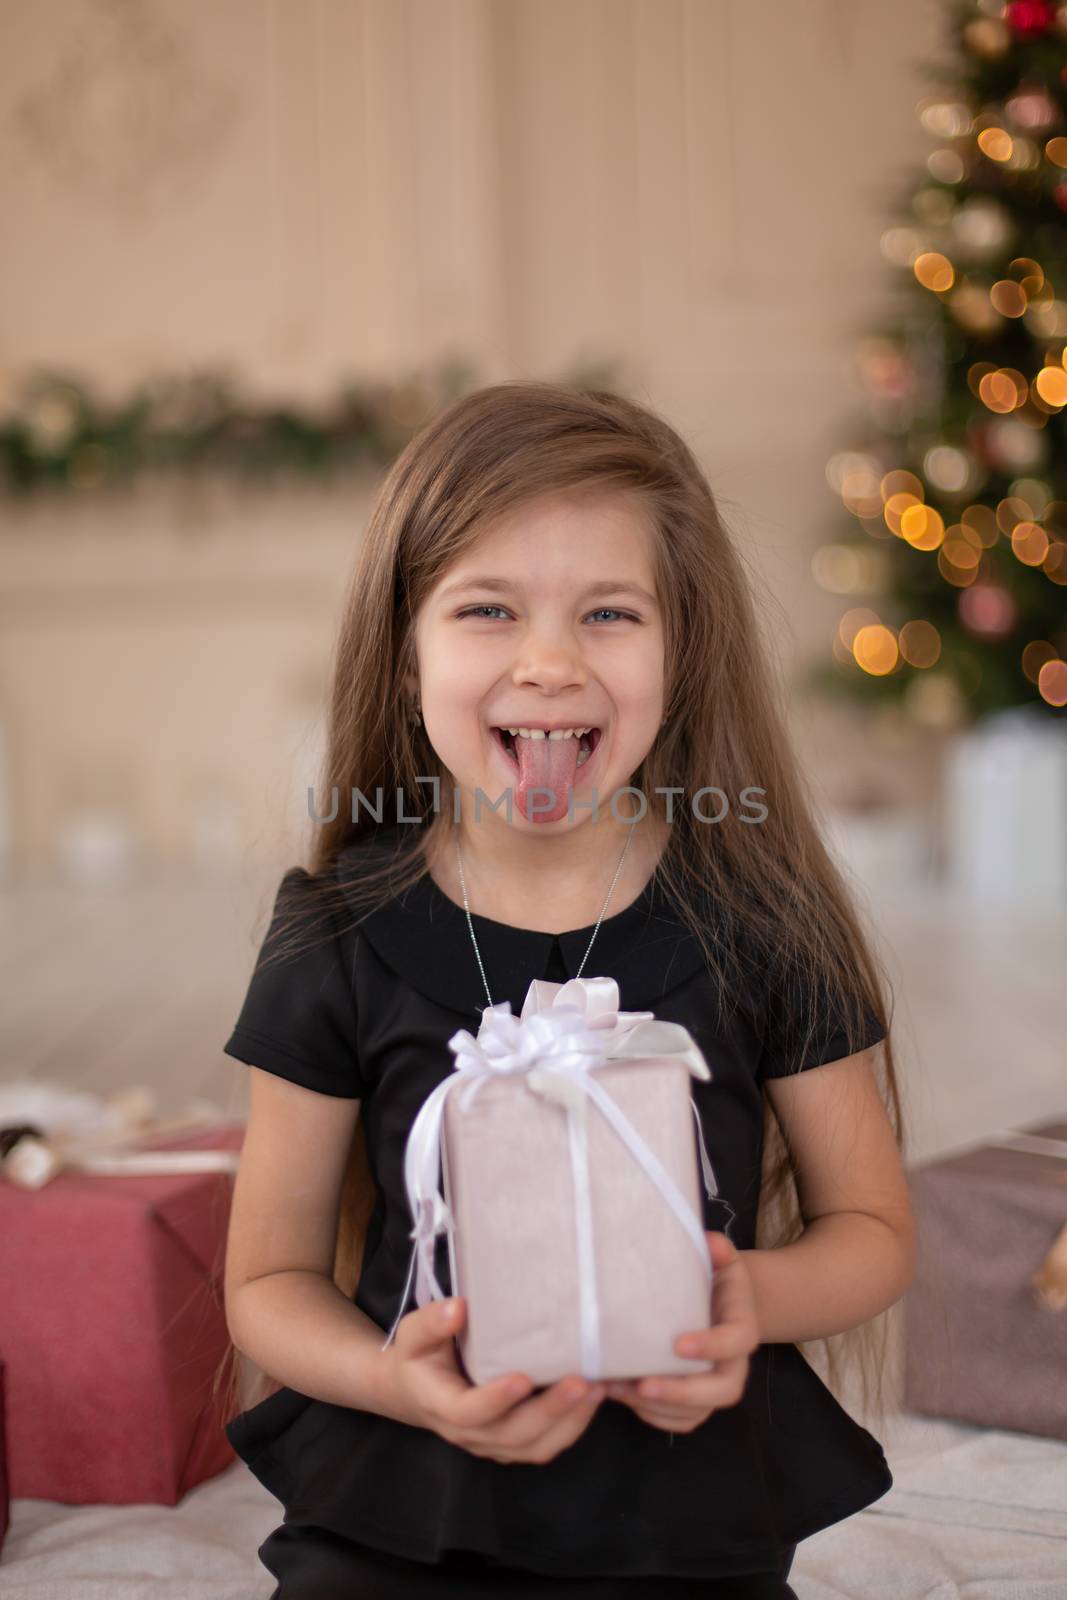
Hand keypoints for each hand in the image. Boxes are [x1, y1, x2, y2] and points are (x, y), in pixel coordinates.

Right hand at [380, 1295, 606, 1463]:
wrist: (415, 1391)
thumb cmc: (419, 1357)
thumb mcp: (414, 1335)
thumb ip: (432, 1322)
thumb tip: (459, 1308)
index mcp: (442, 1406)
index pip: (470, 1413)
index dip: (496, 1400)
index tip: (523, 1378)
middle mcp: (469, 1434)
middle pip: (513, 1435)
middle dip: (551, 1411)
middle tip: (584, 1382)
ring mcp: (492, 1444)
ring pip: (534, 1447)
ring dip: (570, 1421)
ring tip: (598, 1389)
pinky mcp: (511, 1445)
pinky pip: (543, 1446)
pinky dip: (572, 1427)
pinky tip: (592, 1399)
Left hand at [604, 1232, 758, 1433]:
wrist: (716, 1302)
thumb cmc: (713, 1277)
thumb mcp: (719, 1258)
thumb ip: (716, 1250)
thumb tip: (711, 1242)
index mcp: (741, 1324)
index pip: (737, 1341)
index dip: (712, 1346)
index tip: (679, 1345)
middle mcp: (734, 1362)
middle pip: (723, 1391)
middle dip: (682, 1393)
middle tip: (643, 1385)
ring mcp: (715, 1385)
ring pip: (696, 1412)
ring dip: (657, 1407)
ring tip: (617, 1388)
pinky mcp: (696, 1401)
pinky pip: (680, 1421)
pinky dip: (651, 1415)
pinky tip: (621, 1395)